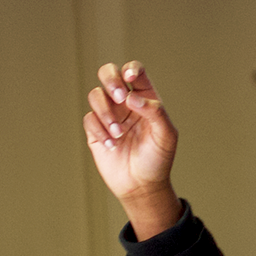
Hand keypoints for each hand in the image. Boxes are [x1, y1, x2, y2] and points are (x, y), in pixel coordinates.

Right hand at [83, 61, 181, 238]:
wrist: (142, 186)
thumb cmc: (158, 159)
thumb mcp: (166, 135)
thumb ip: (155, 112)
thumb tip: (132, 97)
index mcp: (146, 99)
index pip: (135, 73)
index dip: (131, 69)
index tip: (130, 80)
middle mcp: (126, 103)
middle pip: (109, 74)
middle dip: (110, 80)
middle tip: (119, 97)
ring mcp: (110, 116)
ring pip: (96, 95)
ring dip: (106, 111)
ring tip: (118, 133)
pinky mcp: (96, 131)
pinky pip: (89, 119)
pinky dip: (100, 130)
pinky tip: (112, 145)